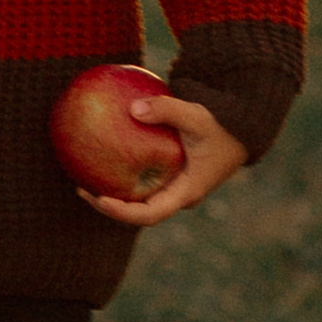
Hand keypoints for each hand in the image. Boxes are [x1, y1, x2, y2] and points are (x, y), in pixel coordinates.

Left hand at [81, 88, 247, 226]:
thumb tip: (131, 108)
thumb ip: (166, 110)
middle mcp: (177, 195)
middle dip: (108, 205)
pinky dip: (119, 170)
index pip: (150, 214)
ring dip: (110, 191)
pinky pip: (140, 178)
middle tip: (80, 189)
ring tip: (80, 177)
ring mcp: (173, 187)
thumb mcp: (196, 115)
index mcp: (186, 192)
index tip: (100, 200)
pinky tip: (96, 153)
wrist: (241, 127)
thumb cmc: (221, 124)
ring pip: (137, 197)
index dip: (123, 212)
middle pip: (137, 211)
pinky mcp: (169, 175)